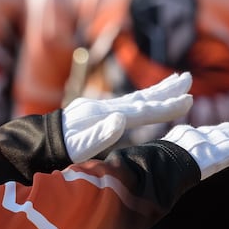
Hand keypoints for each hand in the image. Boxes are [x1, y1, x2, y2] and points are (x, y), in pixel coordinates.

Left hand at [62, 73, 193, 162]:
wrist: (39, 140)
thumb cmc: (59, 149)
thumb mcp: (78, 148)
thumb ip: (100, 135)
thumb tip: (121, 120)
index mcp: (104, 117)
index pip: (142, 111)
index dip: (166, 107)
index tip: (189, 101)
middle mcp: (104, 108)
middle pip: (141, 97)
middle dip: (166, 90)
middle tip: (188, 78)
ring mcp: (99, 107)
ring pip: (135, 97)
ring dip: (157, 90)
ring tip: (176, 81)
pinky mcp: (96, 111)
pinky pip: (125, 102)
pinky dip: (141, 98)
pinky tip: (148, 97)